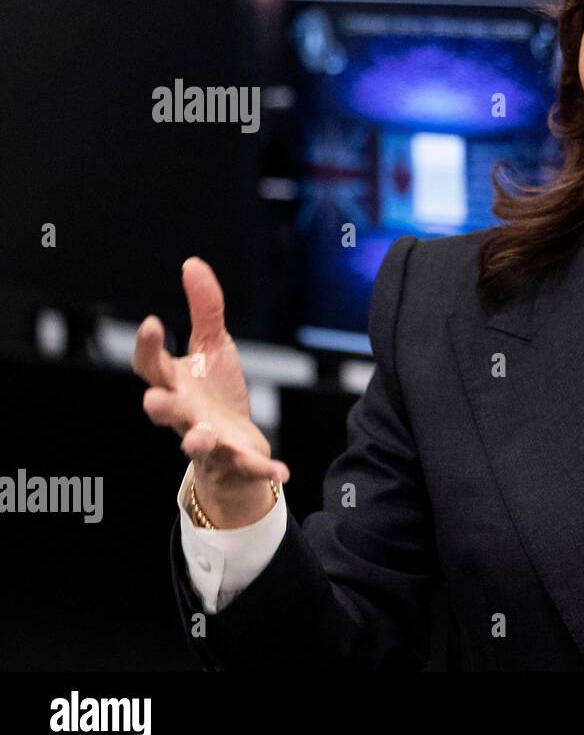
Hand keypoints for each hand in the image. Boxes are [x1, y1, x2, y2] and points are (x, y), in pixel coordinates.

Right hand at [132, 256, 289, 527]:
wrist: (234, 441)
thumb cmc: (214, 391)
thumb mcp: (212, 346)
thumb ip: (204, 309)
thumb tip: (193, 263)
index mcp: (175, 383)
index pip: (152, 365)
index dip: (149, 346)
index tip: (152, 322)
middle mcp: (185, 413)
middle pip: (165, 411)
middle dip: (159, 407)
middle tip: (153, 401)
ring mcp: (209, 438)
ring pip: (196, 442)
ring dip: (196, 440)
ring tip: (199, 436)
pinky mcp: (237, 457)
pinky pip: (249, 466)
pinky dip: (264, 469)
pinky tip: (283, 471)